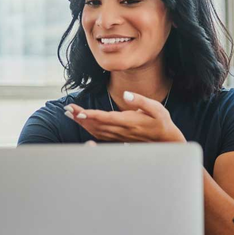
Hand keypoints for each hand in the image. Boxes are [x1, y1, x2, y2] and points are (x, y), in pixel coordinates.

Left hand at [64, 91, 184, 142]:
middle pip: (96, 124)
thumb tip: (126, 94)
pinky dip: (88, 129)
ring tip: (69, 114)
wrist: (166, 139)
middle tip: (67, 110)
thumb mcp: (156, 108)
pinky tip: (82, 124)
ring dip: (82, 123)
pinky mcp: (118, 138)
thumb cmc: (161, 121)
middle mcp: (121, 130)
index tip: (79, 112)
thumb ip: (140, 101)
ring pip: (96, 130)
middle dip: (81, 117)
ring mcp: (119, 136)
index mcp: (128, 122)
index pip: (106, 118)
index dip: (91, 116)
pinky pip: (100, 135)